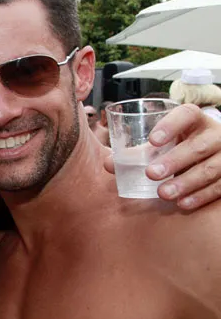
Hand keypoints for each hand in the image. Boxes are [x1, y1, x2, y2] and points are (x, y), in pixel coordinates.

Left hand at [103, 103, 220, 208]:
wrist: (215, 154)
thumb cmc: (180, 145)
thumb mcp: (164, 143)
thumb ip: (138, 151)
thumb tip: (109, 164)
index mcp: (194, 120)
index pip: (187, 115)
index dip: (170, 125)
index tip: (152, 140)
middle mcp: (214, 134)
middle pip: (198, 146)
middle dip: (175, 161)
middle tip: (151, 174)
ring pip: (211, 169)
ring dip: (186, 182)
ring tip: (163, 193)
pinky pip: (220, 186)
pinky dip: (201, 196)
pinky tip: (183, 203)